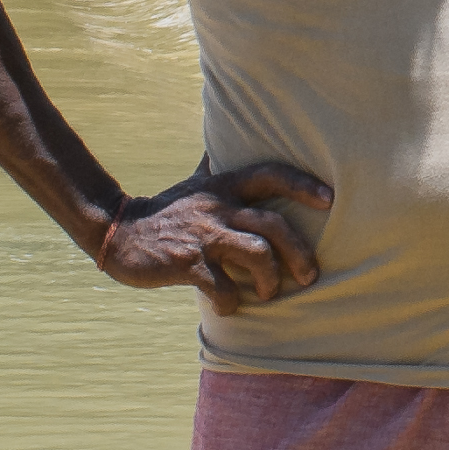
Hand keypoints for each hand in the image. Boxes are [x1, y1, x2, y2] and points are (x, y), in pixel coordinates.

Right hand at [83, 163, 331, 309]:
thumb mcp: (193, 183)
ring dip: (270, 280)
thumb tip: (220, 143)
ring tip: (267, 293)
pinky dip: (232, 302)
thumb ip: (212, 165)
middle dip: (299, 253)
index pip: (271, 174)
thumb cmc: (165, 211)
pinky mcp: (187, 264)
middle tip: (309, 275)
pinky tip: (229, 306)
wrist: (119, 232)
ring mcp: (204, 236)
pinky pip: (223, 287)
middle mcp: (218, 208)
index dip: (302, 184)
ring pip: (257, 255)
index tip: (329, 199)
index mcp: (224, 186)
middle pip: (274, 225)